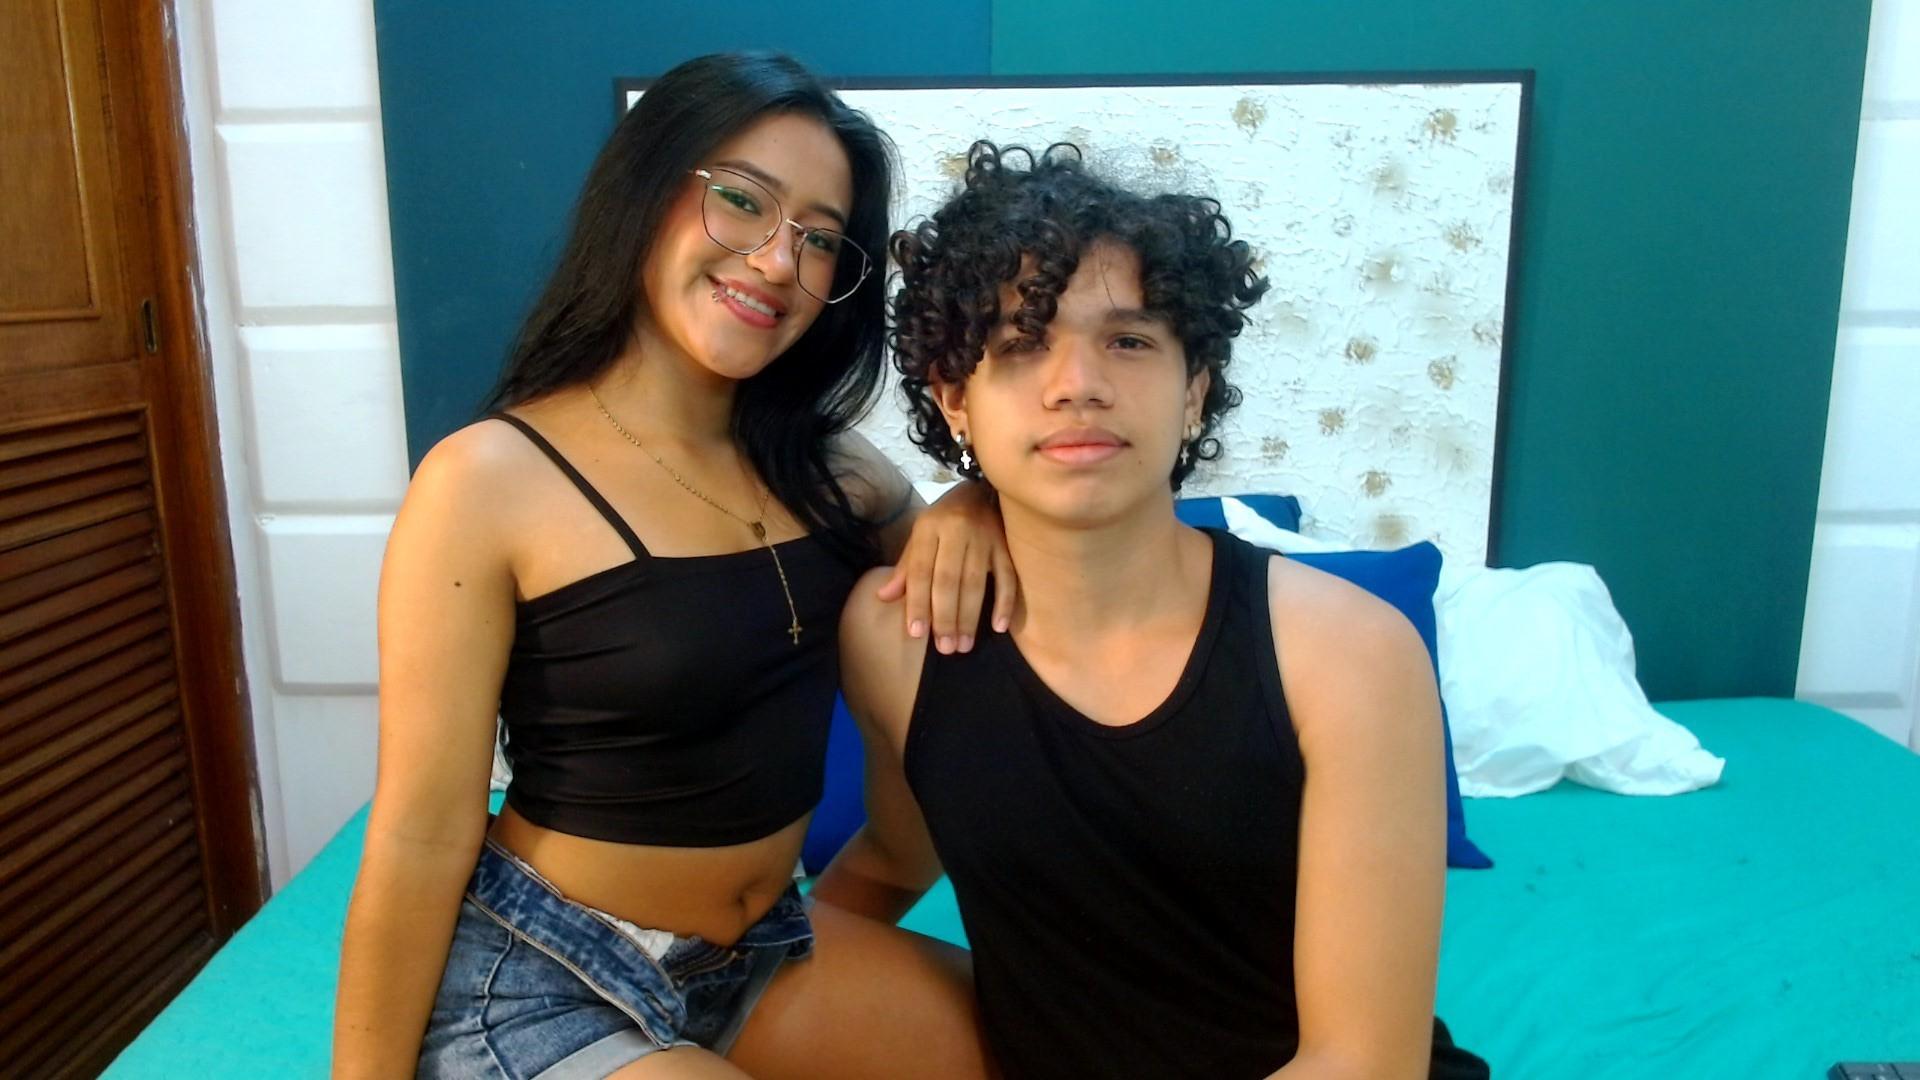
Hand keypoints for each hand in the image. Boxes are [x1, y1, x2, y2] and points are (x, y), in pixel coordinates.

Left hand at [875, 482, 1015, 652]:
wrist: (981, 492)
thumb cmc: (944, 521)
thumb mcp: (920, 537)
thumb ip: (906, 567)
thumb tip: (884, 597)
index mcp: (929, 528)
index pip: (920, 571)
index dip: (918, 603)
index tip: (917, 633)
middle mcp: (956, 530)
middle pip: (948, 580)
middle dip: (945, 617)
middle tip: (945, 648)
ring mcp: (985, 537)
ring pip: (975, 582)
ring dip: (970, 617)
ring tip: (964, 645)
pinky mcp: (1007, 544)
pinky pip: (1008, 577)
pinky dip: (1004, 603)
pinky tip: (999, 627)